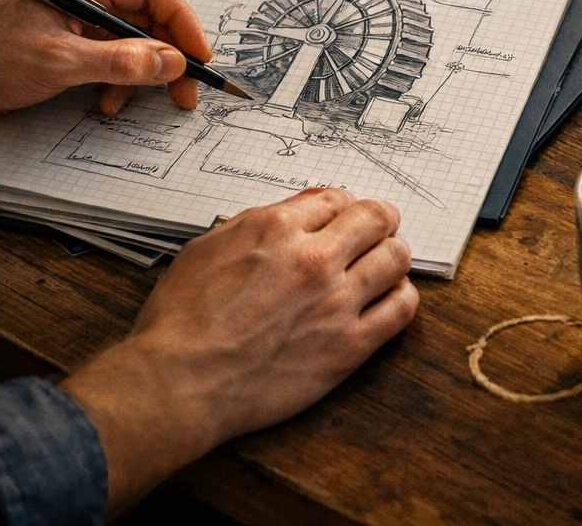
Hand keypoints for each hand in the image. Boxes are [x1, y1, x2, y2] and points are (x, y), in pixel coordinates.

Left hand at [0, 0, 210, 117]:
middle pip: (152, 19)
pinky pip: (118, 63)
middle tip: (186, 89)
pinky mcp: (78, 50)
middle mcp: (90, 1)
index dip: (182, 20)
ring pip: (138, 44)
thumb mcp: (59, 61)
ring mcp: (85, 26)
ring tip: (149, 101)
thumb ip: (120, 61)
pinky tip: (109, 103)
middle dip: (171, 55)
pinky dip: (123, 85)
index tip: (198, 55)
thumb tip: (172, 62)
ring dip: (147, 75)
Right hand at [60, 188, 418, 514]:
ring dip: (393, 255)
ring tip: (383, 265)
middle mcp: (314, 259)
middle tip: (374, 233)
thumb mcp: (207, 248)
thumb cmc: (181, 321)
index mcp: (276, 229)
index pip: (337, 198)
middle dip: (378, 221)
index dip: (342, 207)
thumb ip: (257, 220)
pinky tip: (389, 298)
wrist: (178, 384)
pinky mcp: (349, 346)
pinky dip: (402, 296)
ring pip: (397, 258)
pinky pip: (402, 309)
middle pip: (377, 218)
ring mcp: (336, 302)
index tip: (342, 219)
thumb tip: (302, 205)